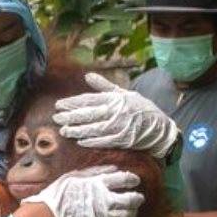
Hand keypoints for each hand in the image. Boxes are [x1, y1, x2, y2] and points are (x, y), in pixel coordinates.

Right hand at [22, 165, 143, 216]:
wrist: (45, 215)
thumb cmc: (58, 193)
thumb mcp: (74, 176)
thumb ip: (95, 172)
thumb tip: (113, 168)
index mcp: (96, 183)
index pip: (122, 179)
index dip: (132, 179)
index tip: (135, 180)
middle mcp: (102, 199)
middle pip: (128, 199)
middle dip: (136, 198)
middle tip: (138, 198)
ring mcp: (100, 216)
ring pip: (125, 215)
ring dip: (132, 213)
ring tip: (133, 211)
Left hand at [53, 73, 179, 158]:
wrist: (160, 127)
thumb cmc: (141, 109)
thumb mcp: (125, 93)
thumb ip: (104, 86)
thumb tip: (87, 75)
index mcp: (115, 98)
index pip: (89, 100)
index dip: (72, 103)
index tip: (59, 105)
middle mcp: (116, 111)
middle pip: (88, 114)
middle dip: (70, 116)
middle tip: (56, 118)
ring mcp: (119, 126)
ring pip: (93, 128)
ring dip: (77, 130)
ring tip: (63, 131)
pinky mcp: (123, 140)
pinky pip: (104, 141)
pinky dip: (91, 141)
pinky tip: (80, 141)